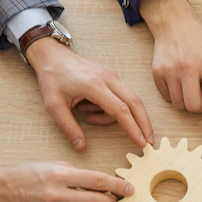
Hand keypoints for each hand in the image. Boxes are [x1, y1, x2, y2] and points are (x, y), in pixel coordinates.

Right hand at [0, 162, 132, 201]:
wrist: (2, 192)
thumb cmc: (29, 174)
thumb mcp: (54, 165)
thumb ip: (78, 174)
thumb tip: (102, 182)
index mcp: (61, 175)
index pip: (98, 180)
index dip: (118, 185)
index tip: (130, 188)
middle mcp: (58, 195)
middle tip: (117, 200)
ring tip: (81, 201)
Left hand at [25, 38, 153, 149]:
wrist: (52, 55)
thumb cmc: (52, 78)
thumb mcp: (54, 105)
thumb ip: (68, 127)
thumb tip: (81, 146)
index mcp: (94, 85)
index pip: (120, 109)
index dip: (132, 127)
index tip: (141, 142)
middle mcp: (108, 78)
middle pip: (135, 102)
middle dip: (144, 123)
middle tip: (148, 141)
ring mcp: (112, 75)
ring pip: (128, 100)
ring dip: (115, 116)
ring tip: (88, 117)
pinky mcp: (111, 76)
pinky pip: (120, 96)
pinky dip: (111, 108)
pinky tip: (89, 107)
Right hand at [139, 0, 201, 116]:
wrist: (173, 23)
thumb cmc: (201, 39)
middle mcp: (188, 67)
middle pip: (194, 106)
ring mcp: (170, 70)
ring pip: (179, 104)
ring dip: (188, 102)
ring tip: (192, 89)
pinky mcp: (157, 73)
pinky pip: (167, 97)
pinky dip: (175, 96)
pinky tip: (180, 84)